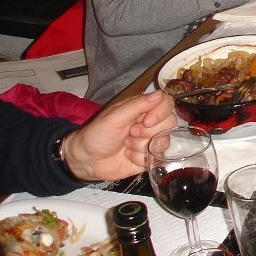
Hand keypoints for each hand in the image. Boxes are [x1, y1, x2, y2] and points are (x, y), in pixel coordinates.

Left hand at [62, 89, 176, 180]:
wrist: (85, 161)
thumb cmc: (97, 134)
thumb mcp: (114, 117)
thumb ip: (138, 106)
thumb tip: (159, 94)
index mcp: (143, 108)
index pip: (167, 103)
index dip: (160, 113)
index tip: (146, 122)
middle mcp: (151, 122)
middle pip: (169, 123)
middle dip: (147, 132)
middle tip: (129, 134)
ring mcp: (151, 140)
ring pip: (163, 141)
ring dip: (141, 146)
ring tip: (126, 145)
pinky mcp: (150, 157)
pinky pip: (156, 157)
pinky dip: (140, 158)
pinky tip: (128, 156)